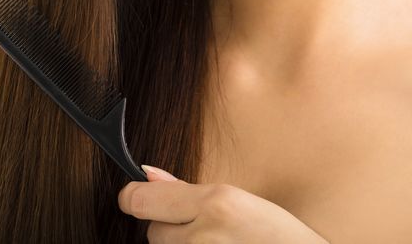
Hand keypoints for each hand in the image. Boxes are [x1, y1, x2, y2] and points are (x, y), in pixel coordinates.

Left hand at [118, 165, 328, 243]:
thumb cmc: (277, 234)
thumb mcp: (239, 199)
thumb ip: (187, 189)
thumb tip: (147, 175)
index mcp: (215, 204)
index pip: (140, 201)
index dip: (135, 197)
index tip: (136, 196)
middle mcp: (201, 237)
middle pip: (152, 231)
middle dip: (170, 226)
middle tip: (205, 226)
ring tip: (215, 242)